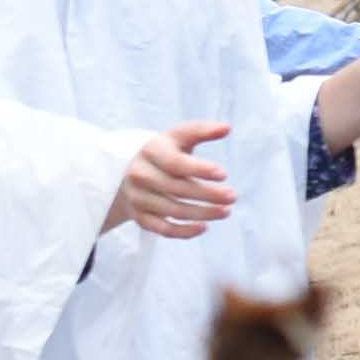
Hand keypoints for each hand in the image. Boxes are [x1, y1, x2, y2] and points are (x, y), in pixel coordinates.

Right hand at [107, 121, 237, 241]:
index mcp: (151, 151)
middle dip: (209, 195)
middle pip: (178, 189)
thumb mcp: (178, 137)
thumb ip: (201, 130)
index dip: (200, 169)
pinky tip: (204, 227)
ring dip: (203, 213)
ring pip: (173, 210)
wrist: (126, 170)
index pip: (176, 163)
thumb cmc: (163, 152)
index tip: (224, 174)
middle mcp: (140, 175)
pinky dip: (184, 232)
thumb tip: (227, 127)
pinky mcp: (139, 216)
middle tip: (233, 197)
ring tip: (226, 211)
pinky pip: (162, 229)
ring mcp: (138, 197)